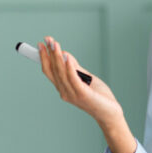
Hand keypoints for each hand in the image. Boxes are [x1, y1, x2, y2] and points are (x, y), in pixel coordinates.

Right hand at [38, 36, 135, 152]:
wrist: (109, 113)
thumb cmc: (98, 96)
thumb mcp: (85, 78)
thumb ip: (75, 68)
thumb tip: (64, 54)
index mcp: (63, 88)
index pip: (49, 71)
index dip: (44, 58)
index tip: (42, 44)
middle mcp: (64, 92)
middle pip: (54, 70)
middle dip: (49, 54)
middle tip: (47, 40)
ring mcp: (72, 94)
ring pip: (62, 73)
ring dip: (57, 57)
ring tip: (55, 45)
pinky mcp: (83, 94)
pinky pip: (73, 79)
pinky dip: (70, 67)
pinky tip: (67, 57)